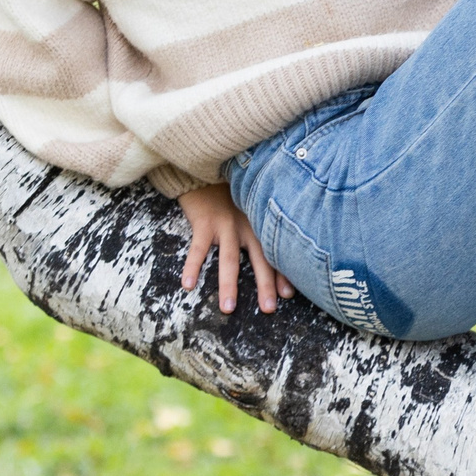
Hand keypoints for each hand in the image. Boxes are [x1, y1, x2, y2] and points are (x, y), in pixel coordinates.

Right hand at [177, 183, 291, 313]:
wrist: (205, 167)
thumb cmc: (227, 192)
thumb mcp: (249, 205)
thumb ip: (258, 223)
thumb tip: (275, 248)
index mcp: (258, 225)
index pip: (274, 253)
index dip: (282, 273)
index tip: (288, 295)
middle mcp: (246, 226)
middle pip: (258, 259)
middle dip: (265, 285)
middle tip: (269, 309)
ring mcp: (225, 224)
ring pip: (229, 259)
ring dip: (229, 284)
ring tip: (227, 308)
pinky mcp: (204, 222)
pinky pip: (197, 249)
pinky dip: (192, 266)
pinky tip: (187, 284)